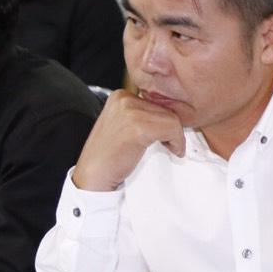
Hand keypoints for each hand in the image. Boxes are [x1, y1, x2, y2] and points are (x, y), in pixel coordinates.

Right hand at [71, 90, 185, 190]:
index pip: (157, 101)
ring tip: (170, 148)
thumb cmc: (109, 155)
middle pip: (166, 108)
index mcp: (120, 96)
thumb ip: (142, 115)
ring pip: (172, 118)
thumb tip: (172, 114)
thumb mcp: (124, 125)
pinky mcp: (138, 128)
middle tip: (170, 144)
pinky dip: (178, 142)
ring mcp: (130, 112)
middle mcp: (124, 99)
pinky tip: (173, 151)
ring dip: (177, 136)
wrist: (94, 175)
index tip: (166, 135)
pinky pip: (172, 129)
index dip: (165, 120)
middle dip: (172, 128)